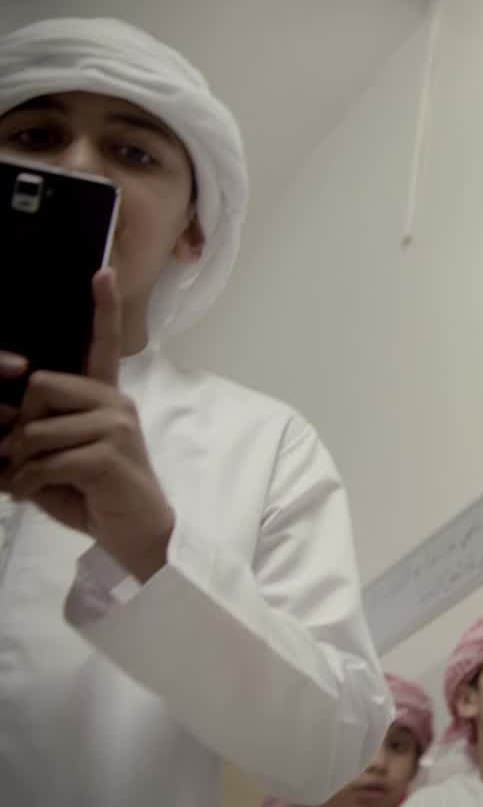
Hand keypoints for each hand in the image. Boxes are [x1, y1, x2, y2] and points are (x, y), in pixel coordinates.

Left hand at [0, 270, 174, 579]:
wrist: (138, 535)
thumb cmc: (94, 497)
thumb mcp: (55, 460)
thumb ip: (31, 437)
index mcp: (105, 400)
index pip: (103, 345)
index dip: (102, 308)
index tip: (103, 271)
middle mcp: (115, 404)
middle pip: (40, 387)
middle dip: (19, 427)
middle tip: (23, 459)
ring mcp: (115, 426)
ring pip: (34, 431)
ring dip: (19, 466)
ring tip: (35, 484)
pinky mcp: (107, 454)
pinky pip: (43, 460)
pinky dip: (28, 484)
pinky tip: (41, 494)